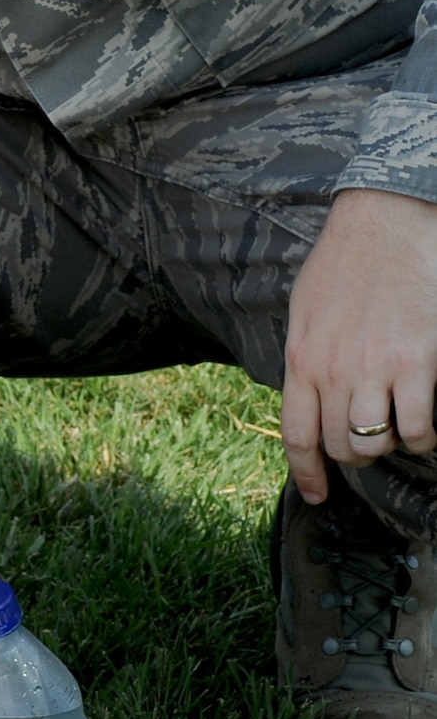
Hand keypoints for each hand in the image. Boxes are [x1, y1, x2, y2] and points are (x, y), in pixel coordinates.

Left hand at [282, 187, 436, 500]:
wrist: (386, 223)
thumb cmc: (346, 261)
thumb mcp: (305, 308)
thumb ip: (306, 355)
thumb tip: (307, 394)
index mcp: (302, 357)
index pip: (296, 434)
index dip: (307, 472)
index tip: (318, 495)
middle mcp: (334, 370)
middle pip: (340, 445)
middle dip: (355, 455)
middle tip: (369, 443)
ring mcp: (375, 368)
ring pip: (377, 443)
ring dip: (388, 446)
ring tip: (398, 429)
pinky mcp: (416, 362)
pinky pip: (417, 427)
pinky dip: (422, 435)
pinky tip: (424, 423)